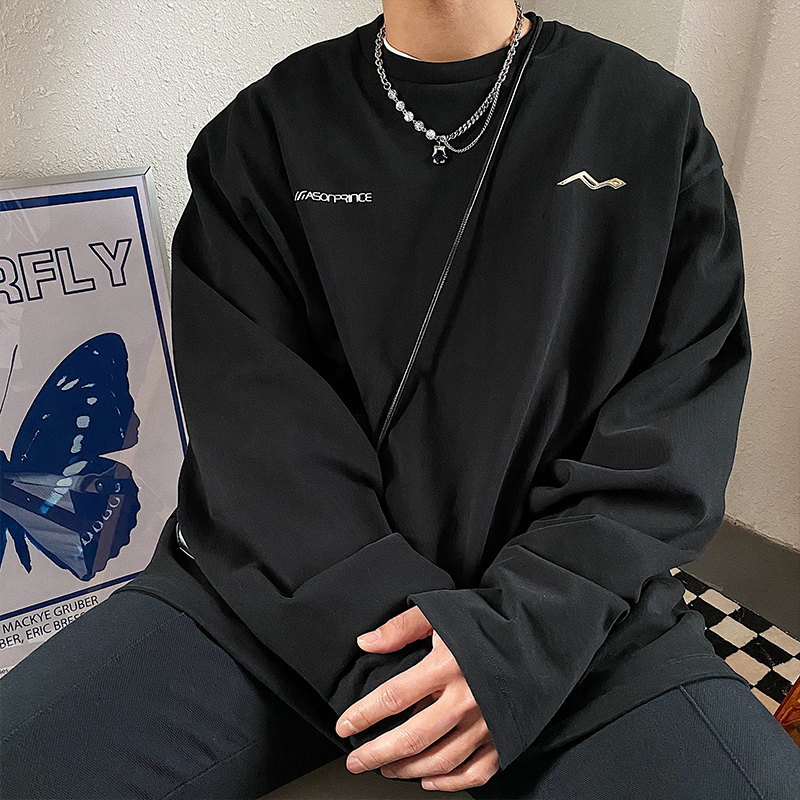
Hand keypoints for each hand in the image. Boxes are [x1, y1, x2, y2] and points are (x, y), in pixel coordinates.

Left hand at [334, 606, 499, 791]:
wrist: (535, 632)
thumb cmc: (484, 619)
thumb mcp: (439, 612)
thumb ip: (401, 628)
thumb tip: (365, 643)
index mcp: (447, 666)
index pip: (394, 697)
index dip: (364, 715)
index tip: (344, 726)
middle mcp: (467, 698)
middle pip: (412, 737)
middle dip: (376, 753)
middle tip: (355, 760)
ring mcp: (487, 722)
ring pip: (439, 760)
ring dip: (406, 769)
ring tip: (385, 768)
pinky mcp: (504, 736)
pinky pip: (475, 772)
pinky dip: (448, 783)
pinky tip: (427, 779)